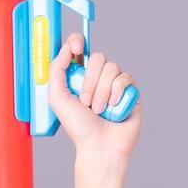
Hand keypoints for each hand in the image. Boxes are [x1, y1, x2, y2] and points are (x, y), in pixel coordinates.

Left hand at [48, 32, 143, 165]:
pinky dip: (117, 94)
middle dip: (89, 81)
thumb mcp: (57, 97)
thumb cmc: (78, 126)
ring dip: (101, 92)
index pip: (79, 47)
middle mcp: (98, 76)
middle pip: (98, 58)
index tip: (76, 48)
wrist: (99, 146)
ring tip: (98, 110)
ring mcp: (115, 83)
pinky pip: (126, 78)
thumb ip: (56, 69)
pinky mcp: (130, 90)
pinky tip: (114, 108)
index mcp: (79, 75)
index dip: (77, 41)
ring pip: (112, 68)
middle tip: (85, 102)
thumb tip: (68, 47)